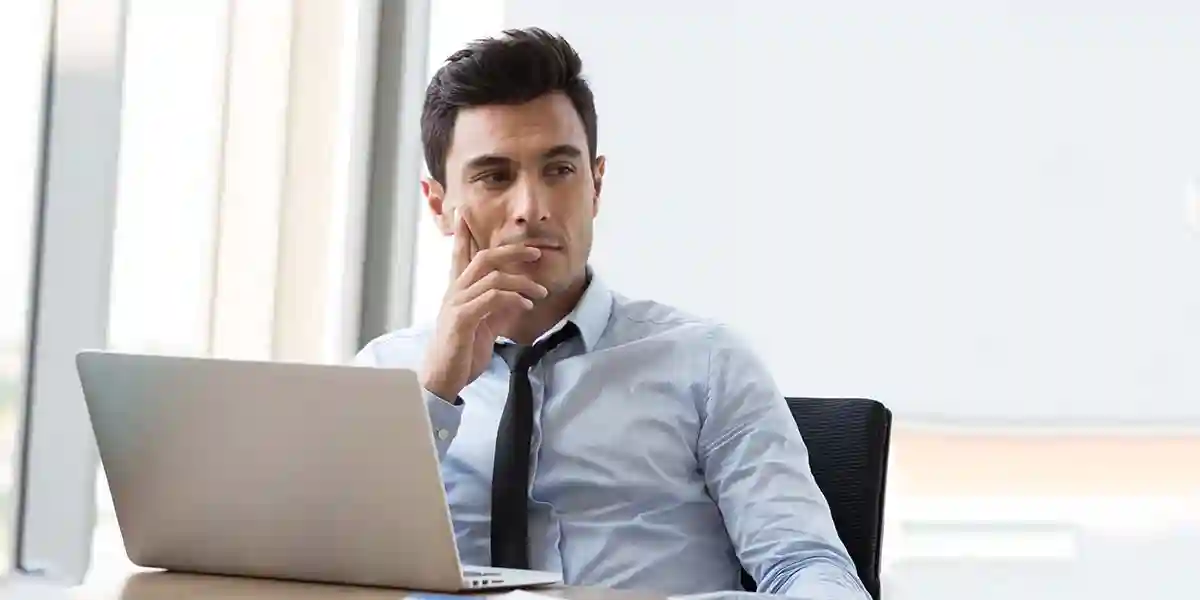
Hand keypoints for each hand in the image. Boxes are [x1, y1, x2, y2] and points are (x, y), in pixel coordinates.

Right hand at [420, 211, 546, 401]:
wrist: (442, 377)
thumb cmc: (462, 351)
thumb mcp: (483, 324)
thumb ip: (497, 307)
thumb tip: (519, 297)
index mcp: (458, 291)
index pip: (460, 255)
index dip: (464, 235)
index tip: (464, 213)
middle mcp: (455, 292)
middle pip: (484, 258)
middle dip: (512, 251)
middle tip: (536, 253)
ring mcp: (456, 304)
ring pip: (492, 277)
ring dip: (521, 282)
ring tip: (540, 293)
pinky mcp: (462, 319)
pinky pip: (491, 299)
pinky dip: (512, 298)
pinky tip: (526, 305)